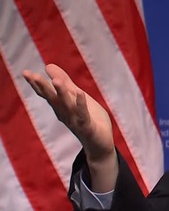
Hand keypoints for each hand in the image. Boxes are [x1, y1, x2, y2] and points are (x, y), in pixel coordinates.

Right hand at [23, 64, 117, 190]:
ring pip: (67, 106)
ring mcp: (75, 121)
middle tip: (30, 75)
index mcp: (61, 107)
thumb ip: (65, 83)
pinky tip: (81, 94)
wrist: (100, 145)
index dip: (37, 84)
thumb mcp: (77, 97)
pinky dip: (81, 105)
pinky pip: (83, 115)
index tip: (25, 73)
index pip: (47, 94)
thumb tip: (47, 66)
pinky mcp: (88, 127)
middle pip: (52, 99)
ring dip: (61, 94)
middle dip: (42, 87)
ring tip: (55, 81)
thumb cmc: (89, 119)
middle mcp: (64, 114)